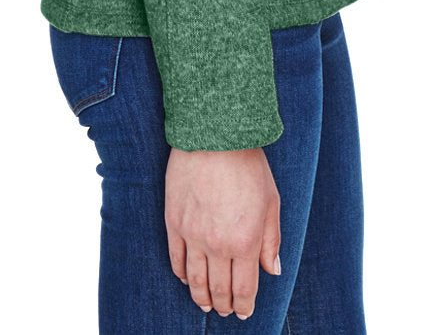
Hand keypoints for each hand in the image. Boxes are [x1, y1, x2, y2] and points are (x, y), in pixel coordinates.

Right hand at [164, 145, 282, 318]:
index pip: (244, 289)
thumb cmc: (248, 165)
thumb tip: (272, 270)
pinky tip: (186, 279)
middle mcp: (218, 244)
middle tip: (226, 311)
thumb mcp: (271, 201)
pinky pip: (176, 258)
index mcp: (246, 241)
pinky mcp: (174, 221)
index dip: (245, 306)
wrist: (215, 135)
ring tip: (206, 304)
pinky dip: (181, 274)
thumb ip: (271, 240)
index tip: (244, 312)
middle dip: (224, 305)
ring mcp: (193, 234)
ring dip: (201, 297)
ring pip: (195, 280)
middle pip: (219, 289)